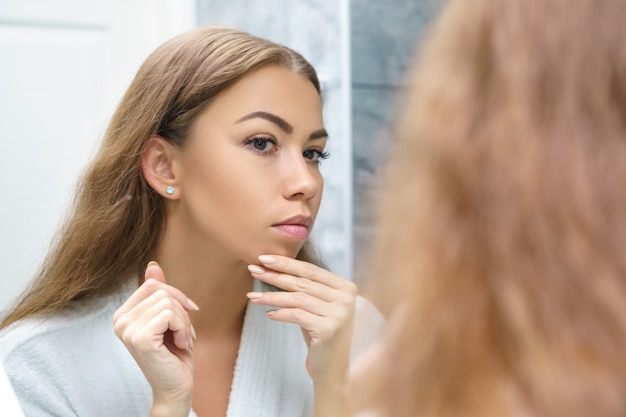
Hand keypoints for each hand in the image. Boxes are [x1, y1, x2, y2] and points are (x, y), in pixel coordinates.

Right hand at [113, 262, 198, 416]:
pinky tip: (180, 344)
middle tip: (184, 333)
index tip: (186, 314)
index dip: (175, 296)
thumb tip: (152, 266)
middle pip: (162, 292)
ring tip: (182, 340)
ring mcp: (127, 330)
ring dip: (184, 322)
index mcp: (123, 314)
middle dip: (182, 311)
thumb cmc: (174, 353)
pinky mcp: (140, 338)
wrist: (176, 387)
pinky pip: (169, 314)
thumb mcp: (169, 318)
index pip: (152, 285)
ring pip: (168, 303)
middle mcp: (119, 321)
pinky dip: (183, 328)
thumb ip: (159, 293)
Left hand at [246, 255, 356, 381]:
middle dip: (276, 274)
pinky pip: (297, 315)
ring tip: (253, 296)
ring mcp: (339, 314)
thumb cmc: (321, 334)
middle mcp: (346, 299)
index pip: (311, 270)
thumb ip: (307, 288)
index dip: (287, 263)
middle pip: (303, 282)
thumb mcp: (318, 307)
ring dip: (272, 296)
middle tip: (254, 269)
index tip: (264, 258)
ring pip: (297, 298)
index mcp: (346, 287)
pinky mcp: (328, 329)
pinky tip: (269, 314)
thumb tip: (275, 267)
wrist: (333, 369)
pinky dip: (280, 313)